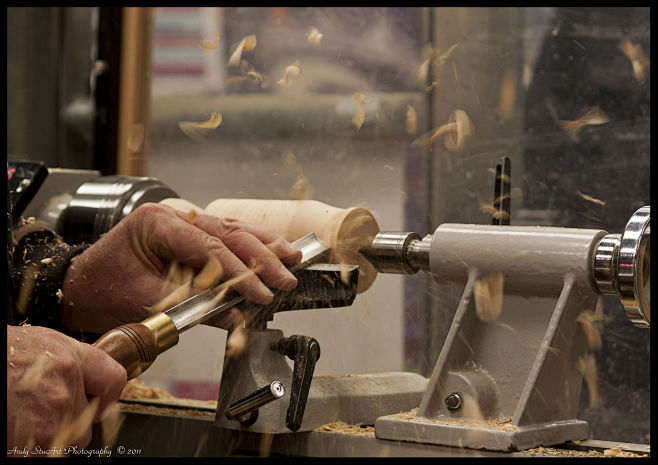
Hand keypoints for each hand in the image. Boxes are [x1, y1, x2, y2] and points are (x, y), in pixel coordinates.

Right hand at [6, 325, 126, 450]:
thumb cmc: (2, 354)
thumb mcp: (42, 342)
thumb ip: (74, 361)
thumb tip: (93, 383)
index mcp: (70, 360)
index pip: (114, 381)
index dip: (104, 394)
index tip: (95, 399)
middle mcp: (64, 389)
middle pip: (88, 422)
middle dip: (69, 419)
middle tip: (39, 405)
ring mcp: (49, 419)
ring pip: (67, 440)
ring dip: (48, 434)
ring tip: (21, 413)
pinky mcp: (31, 444)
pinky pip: (44, 451)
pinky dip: (30, 445)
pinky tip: (16, 426)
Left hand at [59, 202, 301, 333]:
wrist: (79, 287)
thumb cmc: (102, 290)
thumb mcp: (147, 302)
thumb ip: (195, 307)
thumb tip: (237, 317)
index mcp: (157, 224)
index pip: (210, 247)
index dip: (240, 272)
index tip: (261, 293)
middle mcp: (173, 216)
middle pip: (228, 232)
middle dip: (262, 256)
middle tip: (287, 276)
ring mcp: (181, 222)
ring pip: (231, 228)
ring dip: (264, 244)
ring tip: (293, 256)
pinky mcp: (188, 235)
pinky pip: (224, 237)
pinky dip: (249, 245)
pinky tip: (272, 249)